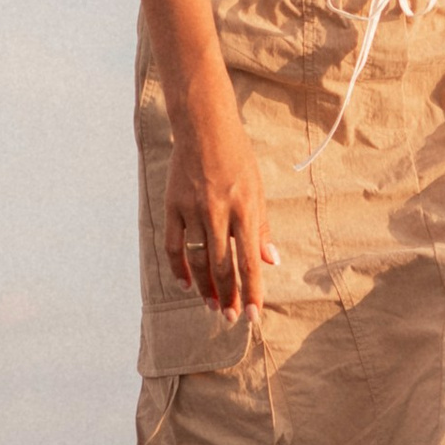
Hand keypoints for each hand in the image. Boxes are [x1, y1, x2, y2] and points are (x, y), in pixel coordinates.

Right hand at [164, 89, 276, 320]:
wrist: (204, 126)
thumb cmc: (238, 158)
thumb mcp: (257, 189)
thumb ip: (262, 228)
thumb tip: (271, 261)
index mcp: (245, 208)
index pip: (249, 261)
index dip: (252, 291)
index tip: (253, 315)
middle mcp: (218, 211)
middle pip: (222, 266)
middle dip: (228, 296)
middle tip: (230, 318)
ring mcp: (192, 209)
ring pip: (197, 260)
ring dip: (204, 287)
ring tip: (212, 305)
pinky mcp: (173, 205)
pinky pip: (174, 245)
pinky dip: (179, 268)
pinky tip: (185, 284)